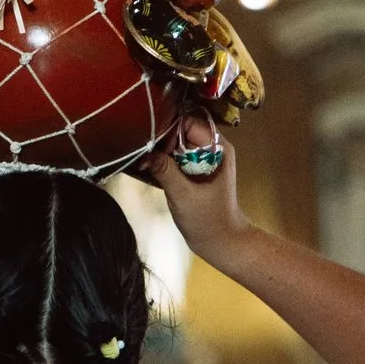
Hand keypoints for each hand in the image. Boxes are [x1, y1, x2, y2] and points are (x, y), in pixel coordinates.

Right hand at [142, 111, 251, 262]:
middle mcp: (213, 147)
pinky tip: (152, 169)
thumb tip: (143, 154)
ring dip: (161, 151)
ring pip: (177, 142)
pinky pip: (177, 155)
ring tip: (147, 162)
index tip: (158, 149)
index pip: (190, 122)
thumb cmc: (208, 220)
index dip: (171, 131)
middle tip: (147, 155)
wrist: (221, 241)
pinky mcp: (195, 168)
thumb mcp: (183, 195)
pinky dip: (164, 159)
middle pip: (182, 129)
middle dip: (163, 140)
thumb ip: (164, 171)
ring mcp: (205, 158)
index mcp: (219, 147)